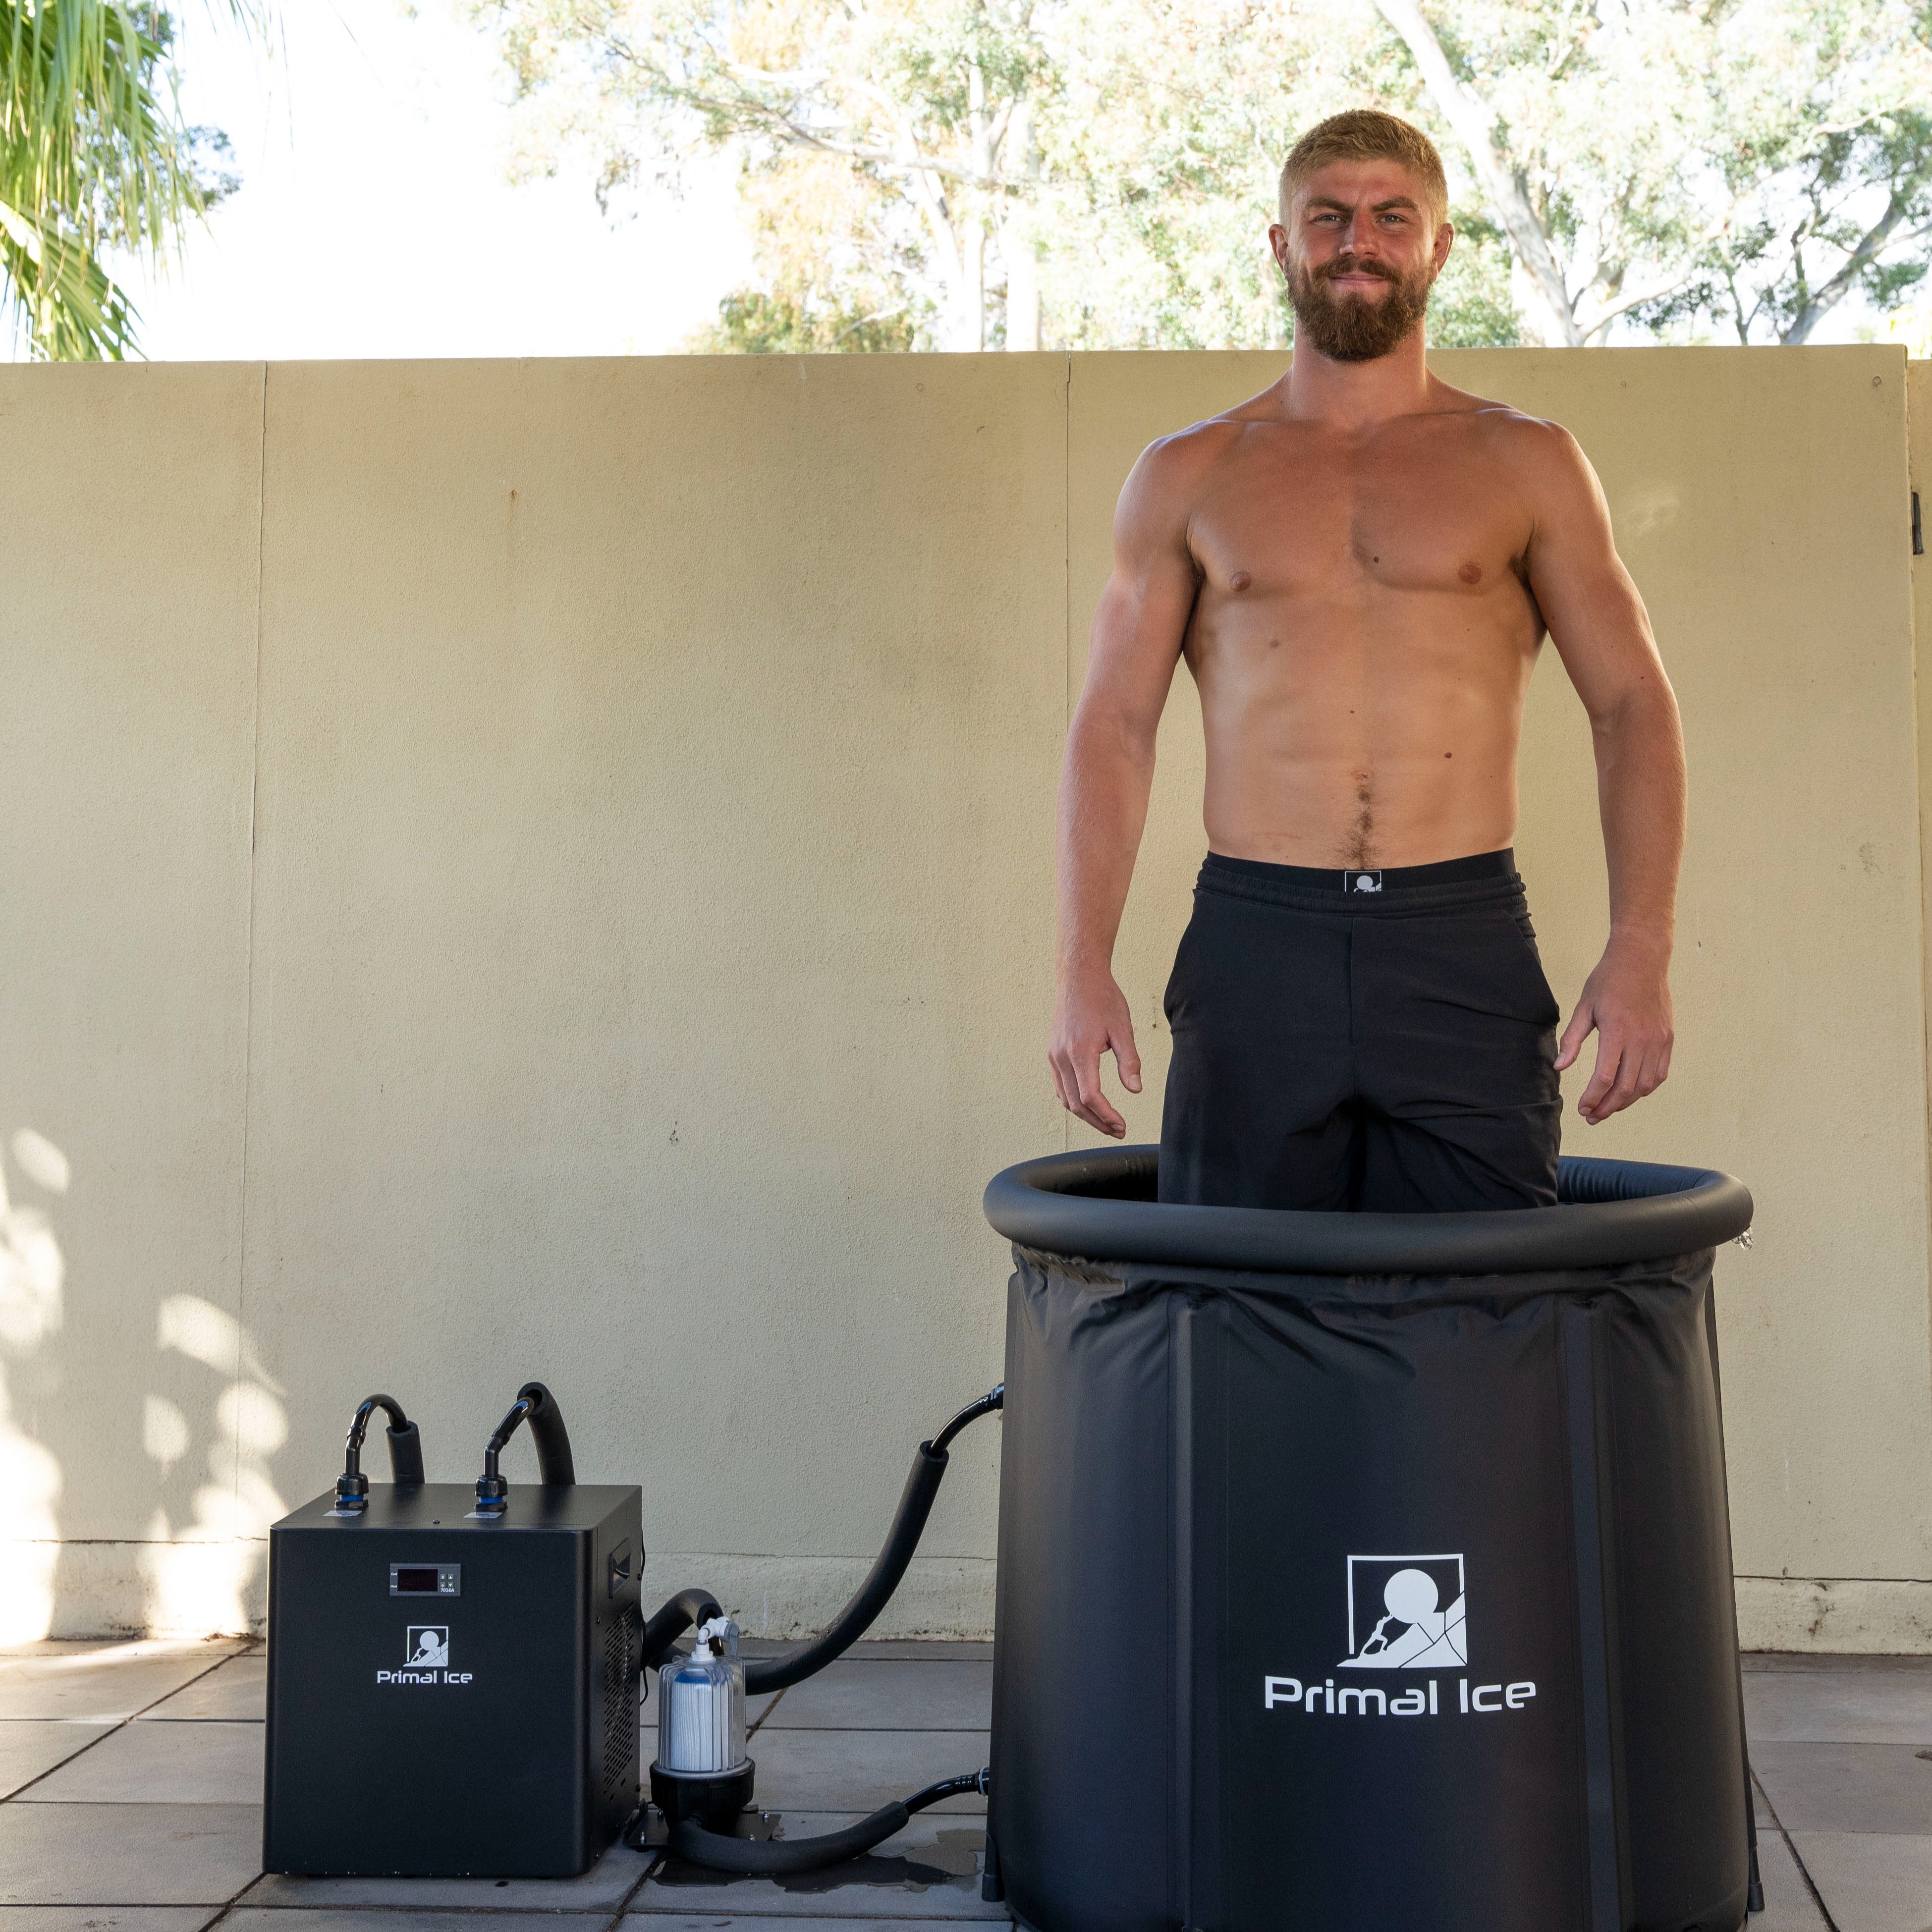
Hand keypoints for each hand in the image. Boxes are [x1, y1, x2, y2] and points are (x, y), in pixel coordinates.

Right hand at [1050, 968, 1142, 1137]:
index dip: (1106, 1116)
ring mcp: (1053, 1056)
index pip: (1090, 1096)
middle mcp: (1061, 1057)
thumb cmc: (1102, 999)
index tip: (1122, 1126)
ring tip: (1107, 1122)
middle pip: (1076, 1104)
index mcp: (1080, 1052)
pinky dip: (1074, 1100)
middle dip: (1098, 1122)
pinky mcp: (1052, 1053)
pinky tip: (1089, 1105)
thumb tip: (1135, 1090)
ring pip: (1065, 1098)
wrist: (1078, 978)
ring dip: (1085, 1115)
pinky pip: (1060, 1086)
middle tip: (1118, 1131)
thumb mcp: (1123, 1029)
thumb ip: (1129, 1061)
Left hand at [1556, 934, 1673, 1124]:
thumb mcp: (1583, 1007)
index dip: (1593, 1098)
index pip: (1605, 1077)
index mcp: (1617, 1031)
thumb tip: (1560, 1067)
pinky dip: (1645, 1088)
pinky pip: (1660, 1073)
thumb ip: (1572, 1040)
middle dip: (1607, 1107)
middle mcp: (1641, 1039)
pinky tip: (1630, 1092)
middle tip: (1592, 1116)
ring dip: (1626, 1102)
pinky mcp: (1668, 1038)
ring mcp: (1658, 1040)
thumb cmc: (1608, 981)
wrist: (1642, 959)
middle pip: (1626, 1087)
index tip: (1581, 1108)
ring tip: (1608, 1108)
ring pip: (1645, 1085)